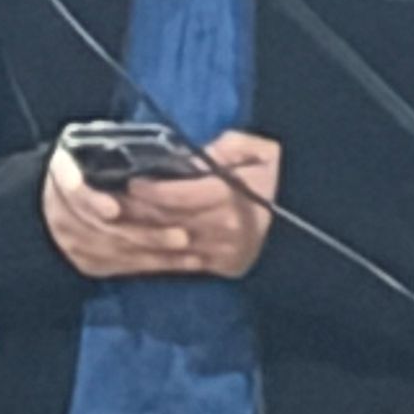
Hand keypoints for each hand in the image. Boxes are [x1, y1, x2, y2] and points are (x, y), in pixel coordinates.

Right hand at [41, 145, 211, 278]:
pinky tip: (182, 263)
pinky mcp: (86, 262)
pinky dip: (153, 265)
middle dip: (145, 235)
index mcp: (61, 172)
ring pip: (117, 252)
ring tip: (192, 255)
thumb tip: (174, 157)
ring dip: (156, 255)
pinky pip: (121, 267)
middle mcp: (60, 213)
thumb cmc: (89, 162)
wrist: (55, 198)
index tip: (113, 211)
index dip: (92, 201)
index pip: (73, 190)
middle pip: (104, 229)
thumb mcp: (94, 144)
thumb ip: (119, 151)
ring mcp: (72, 242)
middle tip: (181, 237)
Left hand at [118, 131, 281, 278]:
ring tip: (112, 222)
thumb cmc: (277, 177)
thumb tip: (197, 156)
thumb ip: (230, 146)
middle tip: (107, 200)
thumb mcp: (260, 150)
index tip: (133, 182)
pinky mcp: (219, 267)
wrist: (306, 218)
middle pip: (167, 222)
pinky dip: (151, 255)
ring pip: (167, 245)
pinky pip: (177, 263)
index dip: (152, 191)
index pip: (180, 196)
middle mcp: (224, 231)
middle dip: (135, 212)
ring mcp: (220, 254)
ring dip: (136, 235)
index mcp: (232, 200)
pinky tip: (131, 244)